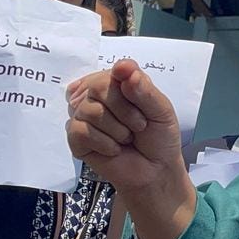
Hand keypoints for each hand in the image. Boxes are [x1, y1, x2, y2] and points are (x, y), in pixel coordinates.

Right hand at [67, 59, 182, 193]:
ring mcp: (85, 116)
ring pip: (90, 110)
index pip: (115, 70)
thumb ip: (144, 89)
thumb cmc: (159, 138)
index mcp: (120, 85)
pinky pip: (81, 131)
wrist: (156, 171)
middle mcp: (98, 97)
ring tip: (127, 138)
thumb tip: (124, 68)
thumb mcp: (161, 111)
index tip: (133, 89)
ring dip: (117, 130)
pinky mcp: (76, 138)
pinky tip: (114, 149)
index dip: (125, 80)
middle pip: (98, 87)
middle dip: (125, 110)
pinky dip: (105, 143)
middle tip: (139, 125)